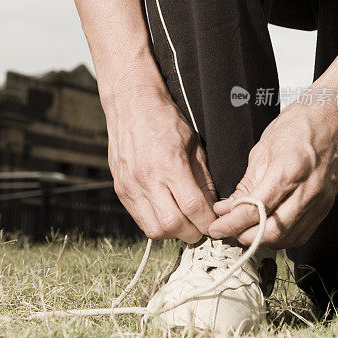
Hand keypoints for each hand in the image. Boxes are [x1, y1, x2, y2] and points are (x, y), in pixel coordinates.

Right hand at [105, 84, 216, 242]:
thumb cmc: (164, 119)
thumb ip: (203, 178)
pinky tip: (166, 212)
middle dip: (193, 232)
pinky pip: (139, 218)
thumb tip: (213, 206)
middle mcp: (147, 178)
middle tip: (201, 226)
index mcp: (169, 164)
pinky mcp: (121, 189)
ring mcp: (130, 185)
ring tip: (184, 222)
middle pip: (173, 225)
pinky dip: (156, 222)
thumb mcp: (193, 144)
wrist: (130, 104)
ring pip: (154, 229)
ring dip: (173, 232)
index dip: (208, 222)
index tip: (216, 223)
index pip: (193, 207)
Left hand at [209, 100, 337, 248]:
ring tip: (245, 230)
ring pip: (288, 238)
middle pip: (273, 231)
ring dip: (262, 240)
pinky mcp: (326, 207)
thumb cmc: (298, 127)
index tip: (217, 228)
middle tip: (229, 231)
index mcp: (288, 171)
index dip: (231, 224)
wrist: (333, 119)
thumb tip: (227, 208)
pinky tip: (268, 230)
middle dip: (245, 236)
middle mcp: (307, 190)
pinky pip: (302, 234)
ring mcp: (320, 201)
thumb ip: (245, 185)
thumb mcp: (262, 151)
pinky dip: (282, 238)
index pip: (254, 210)